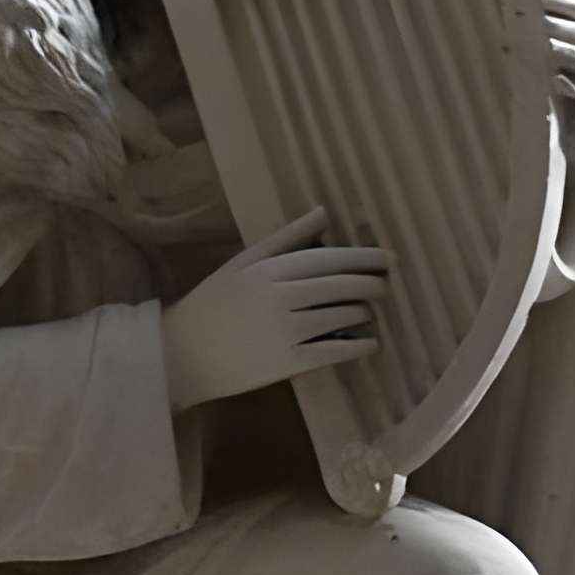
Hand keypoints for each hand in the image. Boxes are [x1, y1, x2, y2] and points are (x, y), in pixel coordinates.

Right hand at [161, 206, 390, 411]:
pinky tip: (369, 342)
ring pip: (348, 316)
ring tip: (367, 314)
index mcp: (274, 267)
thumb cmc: (214, 303)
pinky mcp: (291, 362)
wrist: (183, 354)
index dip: (369, 258)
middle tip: (385, 286)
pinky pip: (339, 350)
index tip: (390, 259)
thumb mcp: (244, 262)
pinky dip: (361, 345)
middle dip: (376, 285)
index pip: (336, 258)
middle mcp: (286, 295)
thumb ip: (287, 237)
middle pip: (349, 286)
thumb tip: (324, 211)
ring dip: (366, 314)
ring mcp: (290, 330)